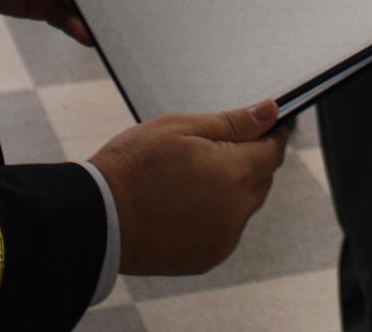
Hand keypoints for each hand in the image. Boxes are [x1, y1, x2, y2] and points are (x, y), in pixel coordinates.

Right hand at [90, 100, 288, 274]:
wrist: (98, 219)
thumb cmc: (134, 165)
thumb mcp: (181, 128)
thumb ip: (233, 122)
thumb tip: (270, 112)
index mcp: (236, 173)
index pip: (273, 151)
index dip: (271, 135)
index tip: (264, 127)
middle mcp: (237, 210)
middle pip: (262, 179)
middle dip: (248, 161)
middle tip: (213, 149)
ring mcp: (224, 238)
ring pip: (244, 206)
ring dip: (232, 189)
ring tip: (191, 177)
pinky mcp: (208, 258)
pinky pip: (226, 229)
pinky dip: (216, 215)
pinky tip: (185, 203)